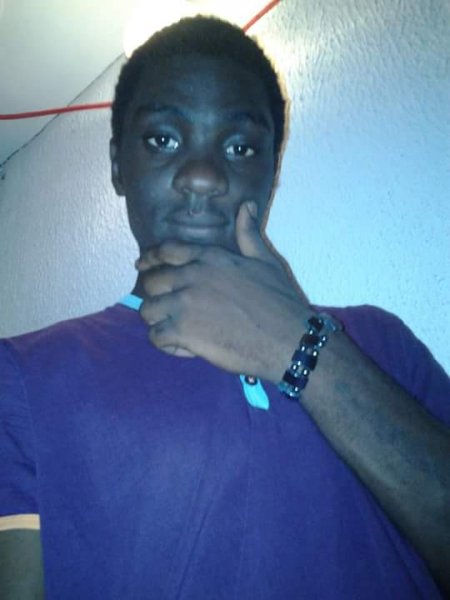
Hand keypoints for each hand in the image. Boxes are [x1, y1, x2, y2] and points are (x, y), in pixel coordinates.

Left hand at [137, 202, 310, 382]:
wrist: (287, 338)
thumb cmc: (280, 301)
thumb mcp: (265, 261)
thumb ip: (248, 234)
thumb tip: (247, 205)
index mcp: (210, 258)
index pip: (167, 250)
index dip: (150, 258)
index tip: (142, 265)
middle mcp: (192, 276)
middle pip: (151, 282)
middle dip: (156, 295)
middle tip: (168, 308)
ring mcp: (184, 304)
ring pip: (148, 311)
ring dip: (158, 321)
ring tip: (174, 330)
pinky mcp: (183, 333)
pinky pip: (156, 337)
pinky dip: (166, 345)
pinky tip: (183, 347)